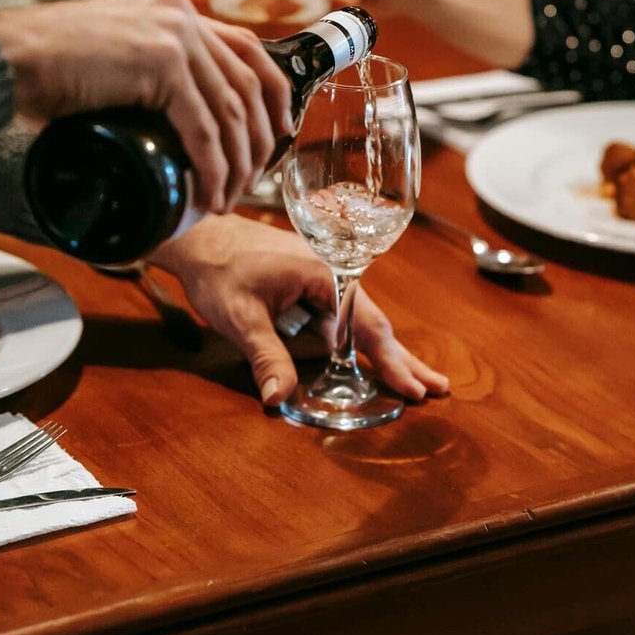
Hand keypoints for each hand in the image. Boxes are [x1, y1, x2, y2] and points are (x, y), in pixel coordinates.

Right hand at [0, 0, 291, 212]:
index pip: (248, 49)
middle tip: (254, 181)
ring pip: (230, 112)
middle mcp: (183, 16)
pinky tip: (210, 193)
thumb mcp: (117, 61)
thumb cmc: (50, 69)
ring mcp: (174, 35)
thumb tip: (178, 123)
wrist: (9, 59)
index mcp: (177, 10)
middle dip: (259, 140)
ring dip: (236, 164)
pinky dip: (211, 167)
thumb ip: (151, 74)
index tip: (280, 132)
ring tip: (228, 198)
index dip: (273, 94)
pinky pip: (202, 127)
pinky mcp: (160, 63)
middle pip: (249, 83)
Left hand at [151, 214, 448, 406]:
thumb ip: (265, 357)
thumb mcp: (240, 317)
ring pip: (357, 326)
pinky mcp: (309, 290)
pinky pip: (339, 322)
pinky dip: (356, 344)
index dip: (392, 363)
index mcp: (325, 277)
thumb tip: (278, 399)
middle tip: (438, 387)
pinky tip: (371, 361)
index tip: (415, 390)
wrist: (196, 235)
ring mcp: (322, 283)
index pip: (367, 328)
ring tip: (413, 380)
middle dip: (403, 360)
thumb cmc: (217, 267)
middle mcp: (332, 277)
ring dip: (383, 355)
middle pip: (374, 326)